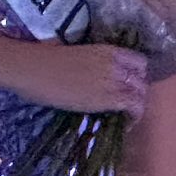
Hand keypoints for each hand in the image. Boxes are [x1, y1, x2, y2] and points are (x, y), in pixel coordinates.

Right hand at [1, 40, 149, 114]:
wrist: (32, 69)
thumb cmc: (44, 60)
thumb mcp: (78, 55)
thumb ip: (95, 64)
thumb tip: (96, 76)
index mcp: (108, 50)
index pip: (139, 61)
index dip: (137, 75)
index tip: (129, 84)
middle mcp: (115, 64)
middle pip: (142, 80)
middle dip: (137, 93)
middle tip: (126, 105)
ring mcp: (112, 81)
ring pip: (140, 94)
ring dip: (136, 107)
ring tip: (126, 118)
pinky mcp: (106, 98)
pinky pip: (132, 107)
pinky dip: (133, 117)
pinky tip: (124, 125)